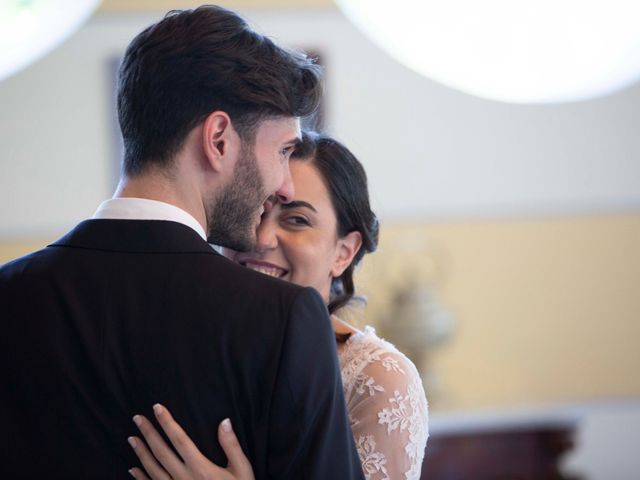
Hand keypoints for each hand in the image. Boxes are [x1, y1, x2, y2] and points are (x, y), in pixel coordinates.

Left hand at [127, 404, 254, 479]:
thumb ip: (231, 445)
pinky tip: (132, 470)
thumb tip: (224, 421)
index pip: (180, 439)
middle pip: (161, 452)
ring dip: (141, 453)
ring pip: (153, 470)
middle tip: (137, 418)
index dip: (167, 422)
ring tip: (132, 438)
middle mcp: (183, 478)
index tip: (157, 407)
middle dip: (148, 434)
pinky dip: (140, 478)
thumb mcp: (241, 469)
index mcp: (200, 467)